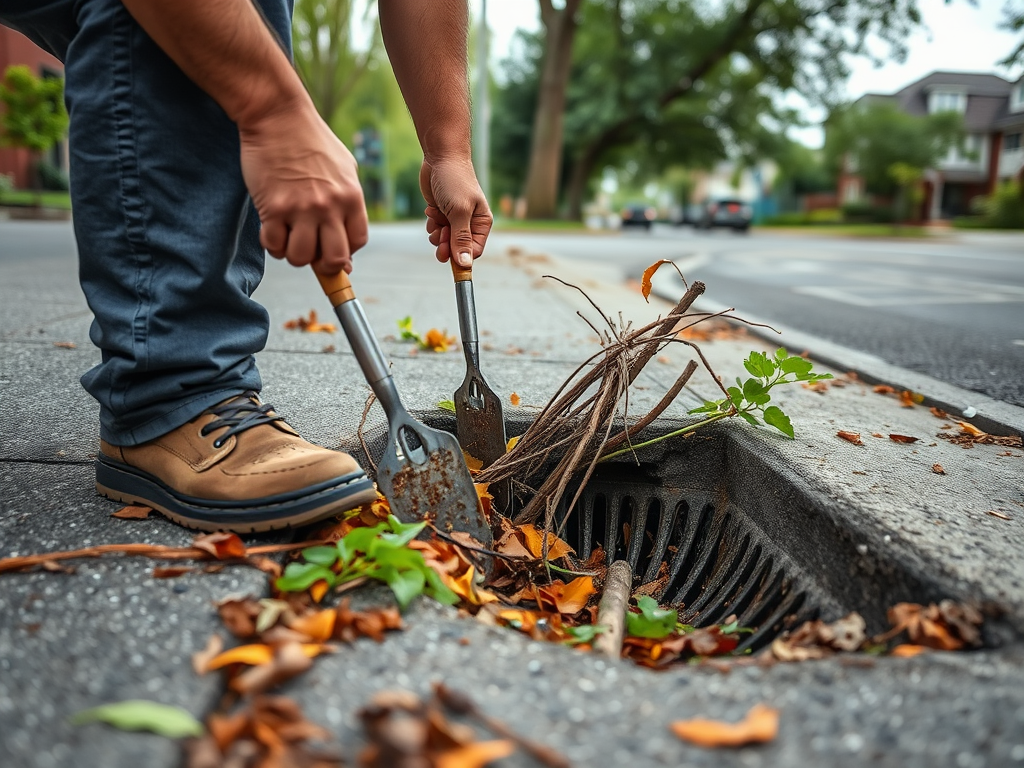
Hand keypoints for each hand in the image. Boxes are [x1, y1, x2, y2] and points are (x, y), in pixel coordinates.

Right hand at [239, 101, 367, 274]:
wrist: (277, 115)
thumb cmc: (311, 142)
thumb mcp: (344, 168)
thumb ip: (348, 206)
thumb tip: (348, 255)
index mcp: (351, 197)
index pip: (357, 242)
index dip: (345, 250)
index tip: (331, 243)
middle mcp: (329, 206)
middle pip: (334, 259)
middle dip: (322, 264)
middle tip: (311, 250)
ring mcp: (301, 208)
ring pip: (301, 258)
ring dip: (293, 254)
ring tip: (289, 237)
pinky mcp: (274, 208)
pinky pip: (274, 245)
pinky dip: (272, 244)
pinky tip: (272, 229)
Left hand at [420, 156, 491, 267]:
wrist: (441, 157)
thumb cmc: (455, 182)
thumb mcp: (459, 212)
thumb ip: (461, 239)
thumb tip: (465, 264)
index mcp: (481, 224)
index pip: (473, 251)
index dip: (460, 255)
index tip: (446, 254)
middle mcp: (470, 223)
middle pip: (457, 249)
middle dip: (445, 244)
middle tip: (439, 234)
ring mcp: (455, 219)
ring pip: (444, 241)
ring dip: (436, 233)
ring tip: (436, 217)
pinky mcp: (442, 214)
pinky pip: (436, 230)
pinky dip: (432, 224)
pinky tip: (431, 210)